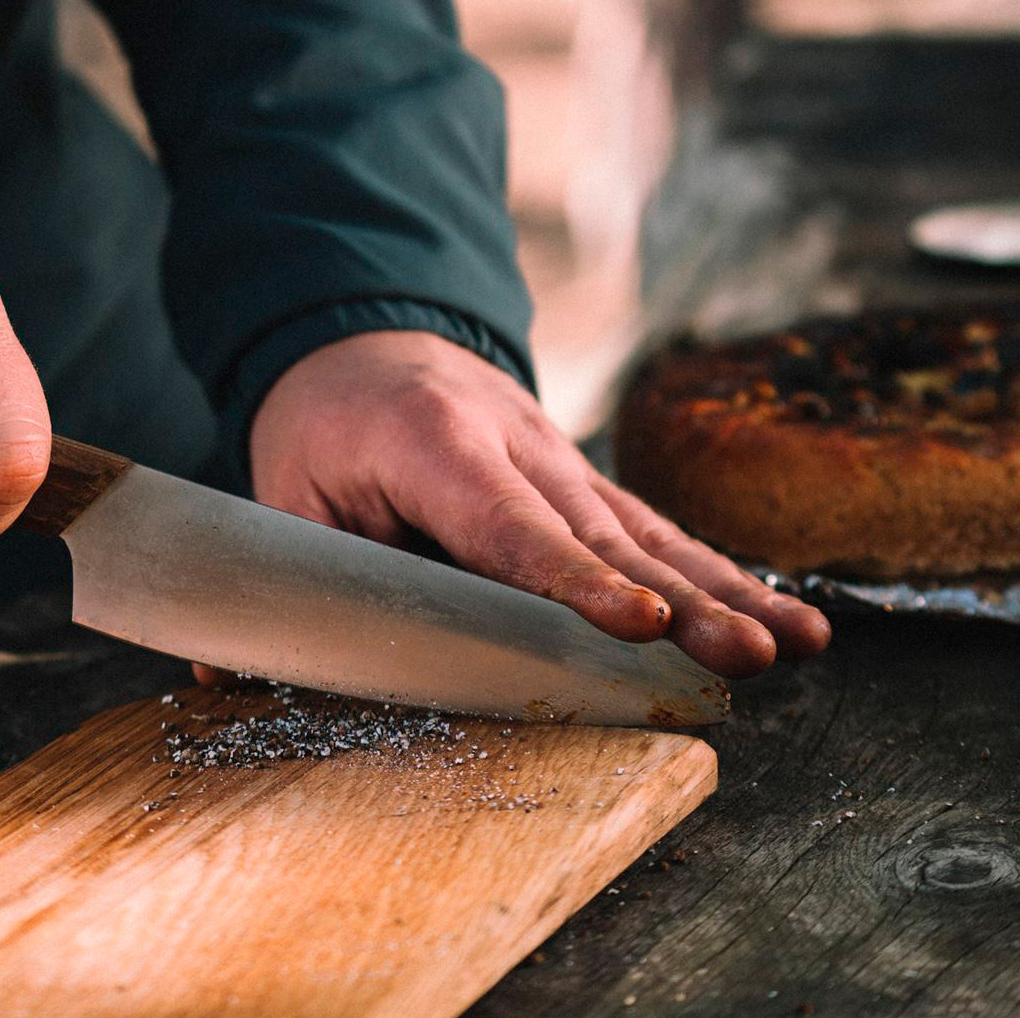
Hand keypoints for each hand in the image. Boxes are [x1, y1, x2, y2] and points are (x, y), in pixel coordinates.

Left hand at [247, 330, 829, 677]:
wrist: (369, 336)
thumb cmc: (327, 425)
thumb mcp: (284, 491)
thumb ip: (290, 578)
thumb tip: (226, 683)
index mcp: (438, 447)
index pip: (512, 526)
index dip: (573, 580)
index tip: (634, 623)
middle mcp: (522, 449)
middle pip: (607, 537)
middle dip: (682, 602)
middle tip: (742, 654)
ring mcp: (566, 463)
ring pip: (654, 535)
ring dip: (726, 593)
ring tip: (794, 644)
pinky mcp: (589, 486)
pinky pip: (659, 534)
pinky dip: (721, 576)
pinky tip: (780, 618)